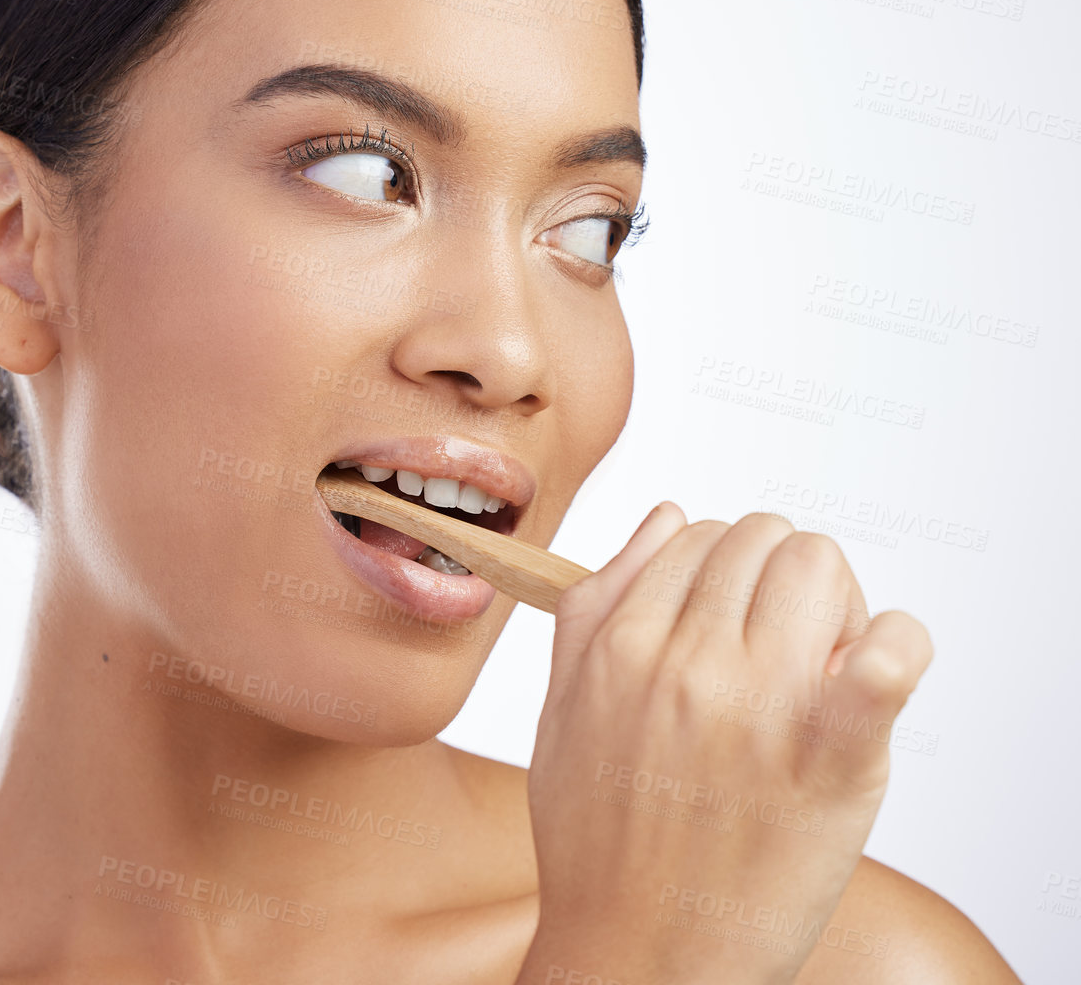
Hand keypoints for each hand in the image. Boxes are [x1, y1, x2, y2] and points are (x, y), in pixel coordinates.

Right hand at [515, 504, 932, 984]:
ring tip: (821, 669)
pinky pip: (888, 657)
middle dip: (780, 580)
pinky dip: (897, 646)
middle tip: (784, 646)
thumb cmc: (598, 841)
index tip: (734, 625)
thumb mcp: (561, 710)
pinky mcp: (834, 760)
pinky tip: (876, 673)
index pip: (698, 533)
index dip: (724, 574)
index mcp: (620, 644)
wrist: (637, 954)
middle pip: (765, 539)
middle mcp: (688, 659)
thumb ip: (598, 603)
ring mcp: (761, 705)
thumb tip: (664, 518)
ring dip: (832, 605)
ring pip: (821, 565)